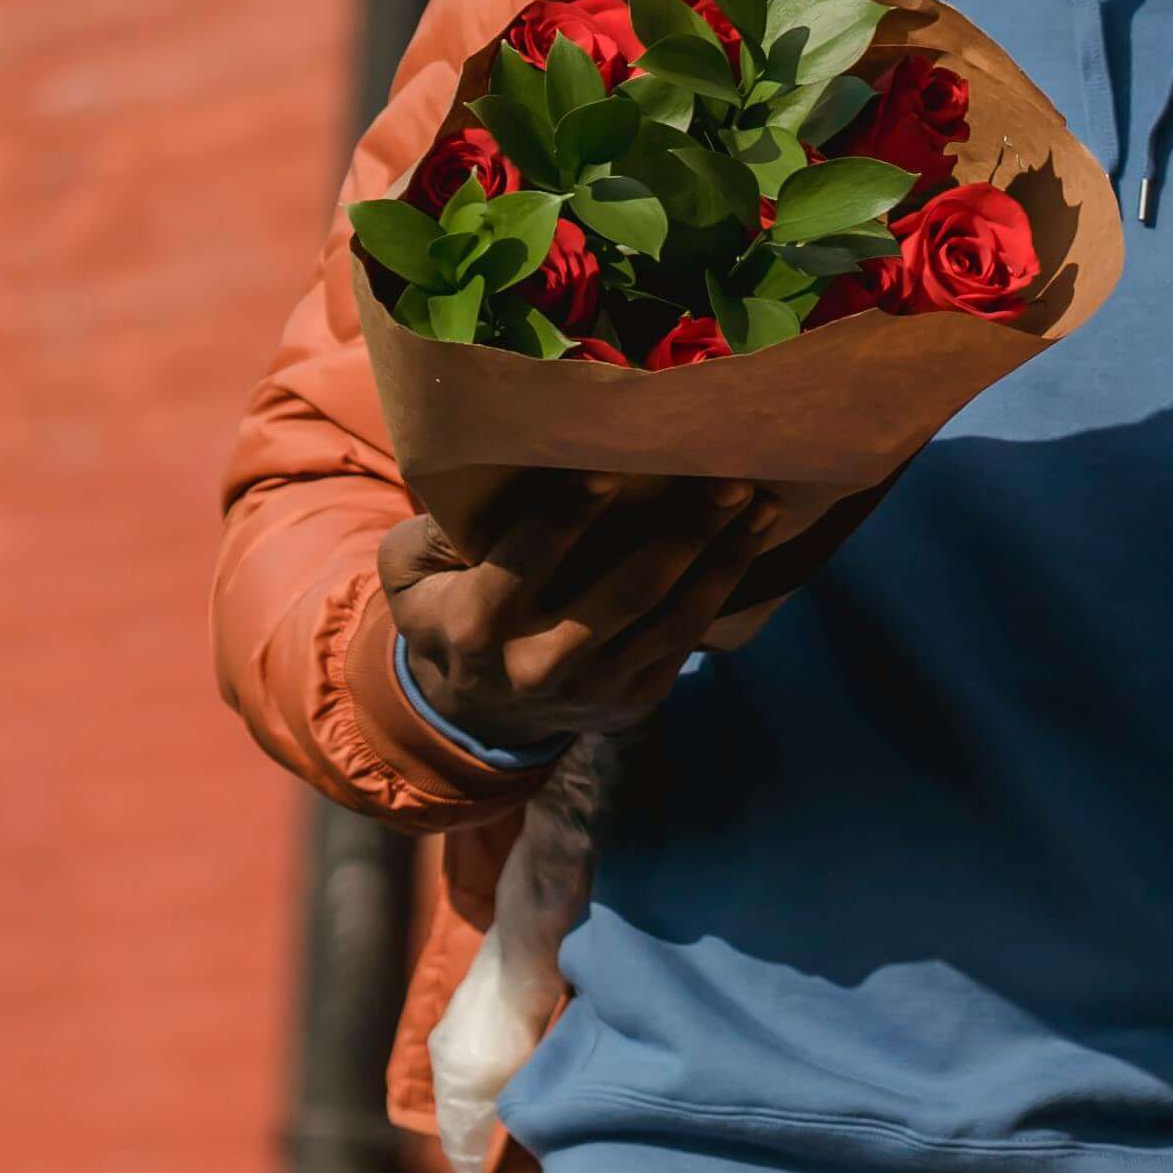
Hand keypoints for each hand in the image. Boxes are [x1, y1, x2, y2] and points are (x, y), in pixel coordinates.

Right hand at [381, 474, 793, 755]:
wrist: (475, 708)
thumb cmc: (446, 607)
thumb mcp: (412, 568)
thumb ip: (442, 526)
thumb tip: (504, 470)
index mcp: (476, 626)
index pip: (526, 562)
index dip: (568, 513)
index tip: (613, 465)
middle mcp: (538, 666)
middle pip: (625, 592)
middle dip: (683, 533)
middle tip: (727, 479)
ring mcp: (593, 691)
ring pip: (673, 618)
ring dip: (724, 558)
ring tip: (760, 504)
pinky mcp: (634, 702)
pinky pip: (687, 639)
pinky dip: (723, 587)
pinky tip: (750, 539)